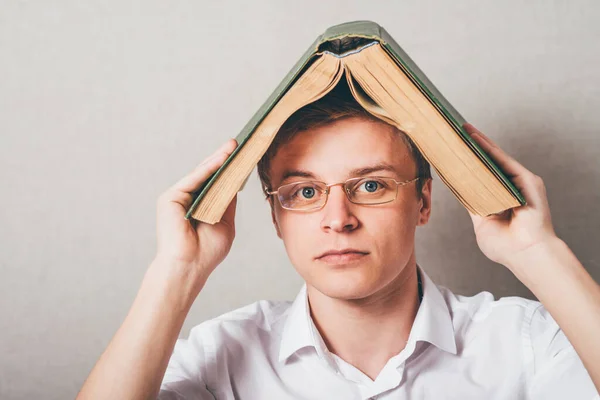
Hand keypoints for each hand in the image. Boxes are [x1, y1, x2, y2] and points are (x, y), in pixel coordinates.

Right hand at [154, 138, 237, 280]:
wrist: (190, 266)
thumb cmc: (207, 251)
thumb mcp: (225, 222)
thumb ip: (227, 202)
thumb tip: (235, 181)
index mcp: (200, 207)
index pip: (215, 184)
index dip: (228, 170)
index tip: (242, 157)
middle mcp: (187, 200)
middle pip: (208, 176)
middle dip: (223, 159)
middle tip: (238, 144)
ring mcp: (178, 198)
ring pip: (200, 175)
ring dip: (217, 160)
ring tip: (233, 147)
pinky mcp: (170, 198)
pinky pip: (192, 180)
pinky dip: (207, 169)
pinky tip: (221, 159)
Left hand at [463, 123, 556, 268]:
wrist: (526, 255)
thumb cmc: (505, 246)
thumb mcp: (480, 222)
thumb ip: (472, 204)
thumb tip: (456, 185)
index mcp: (497, 199)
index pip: (477, 177)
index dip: (463, 164)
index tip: (447, 151)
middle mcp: (509, 188)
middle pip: (486, 163)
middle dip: (469, 149)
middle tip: (450, 133)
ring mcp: (519, 183)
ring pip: (494, 157)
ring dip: (477, 142)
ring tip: (458, 129)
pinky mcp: (527, 179)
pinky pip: (504, 159)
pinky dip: (489, 147)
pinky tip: (474, 137)